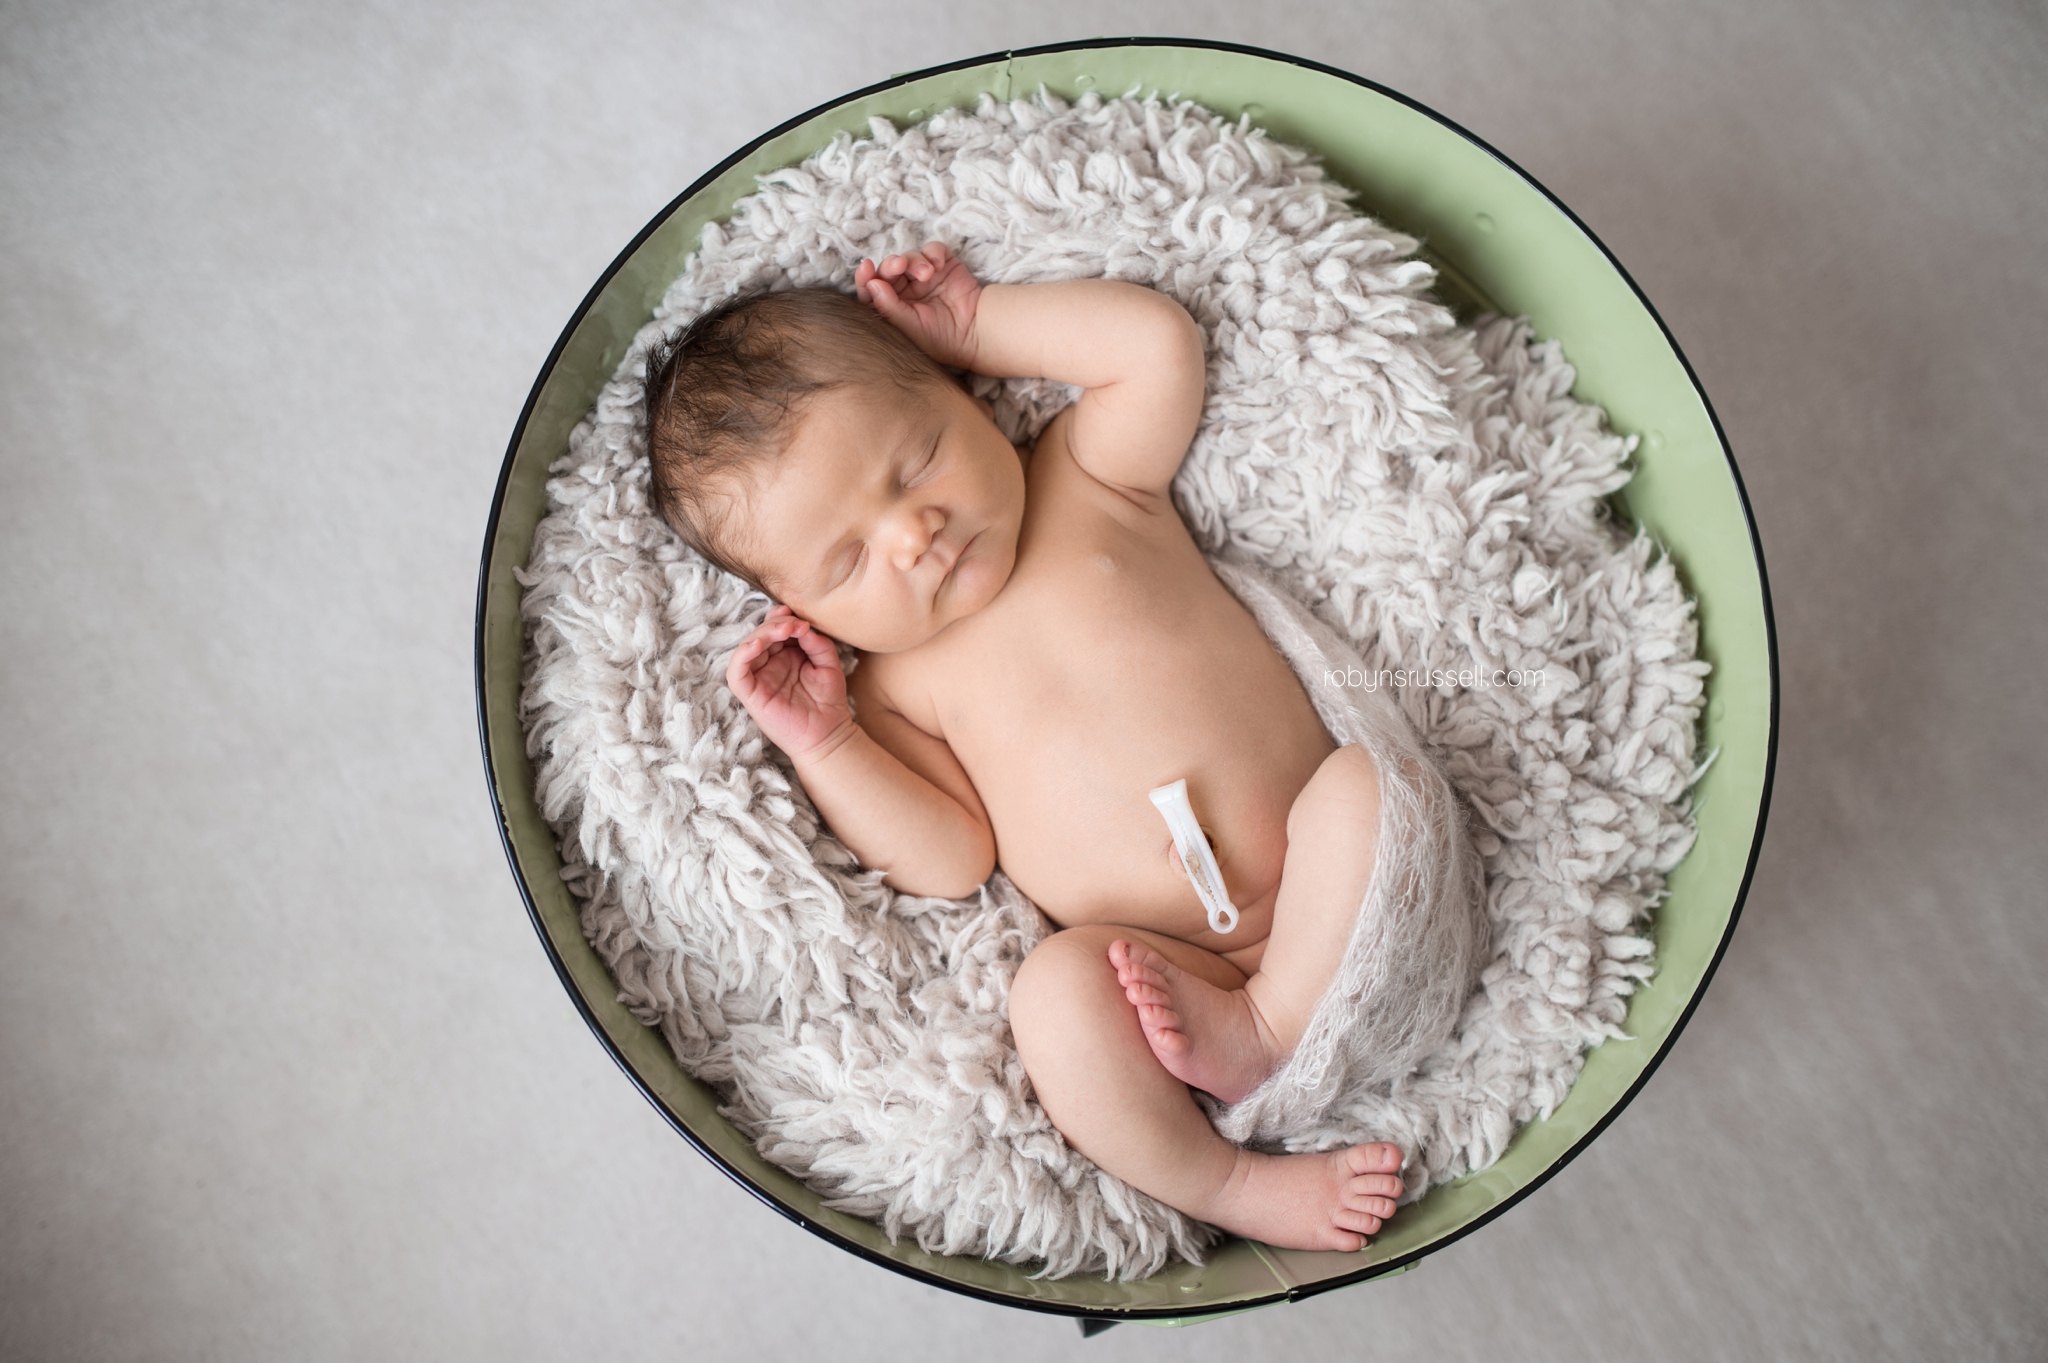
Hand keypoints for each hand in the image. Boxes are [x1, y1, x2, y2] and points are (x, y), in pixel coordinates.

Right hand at [726, 605, 855, 761]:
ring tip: (783, 630)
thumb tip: (801, 625)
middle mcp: (768, 665)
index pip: (773, 629)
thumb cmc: (829, 700)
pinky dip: (742, 655)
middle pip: (759, 635)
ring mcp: (758, 680)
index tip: (797, 616)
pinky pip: (736, 673)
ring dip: (761, 634)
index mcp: (784, 655)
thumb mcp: (829, 663)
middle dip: (773, 624)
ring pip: (746, 648)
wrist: (829, 734)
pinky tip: (757, 644)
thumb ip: (817, 643)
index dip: (780, 618)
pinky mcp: (750, 696)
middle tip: (793, 623)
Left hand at [856, 242, 981, 369]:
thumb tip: (871, 284)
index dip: (866, 277)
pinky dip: (933, 253)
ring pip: (909, 257)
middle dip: (891, 265)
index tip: (866, 267)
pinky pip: (932, 249)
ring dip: (915, 261)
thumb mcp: (909, 327)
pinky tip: (938, 265)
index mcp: (892, 306)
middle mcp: (906, 290)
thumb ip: (888, 307)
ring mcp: (924, 277)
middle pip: (889, 269)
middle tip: (899, 266)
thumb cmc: (940, 338)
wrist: (976, 333)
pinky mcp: (943, 265)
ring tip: (928, 273)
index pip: (872, 289)